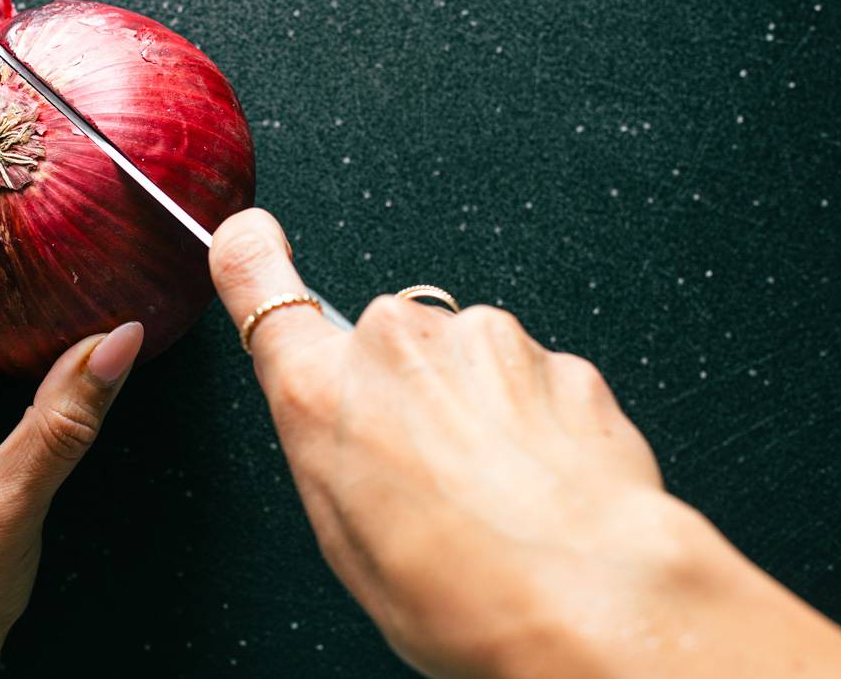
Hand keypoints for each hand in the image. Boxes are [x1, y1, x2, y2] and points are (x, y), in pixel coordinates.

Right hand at [209, 208, 840, 678]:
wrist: (587, 601)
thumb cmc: (459, 591)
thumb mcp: (343, 537)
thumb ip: (331, 447)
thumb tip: (348, 430)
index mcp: (320, 390)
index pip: (260, 282)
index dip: (254, 254)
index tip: (253, 240)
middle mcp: (395, 345)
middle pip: (388, 347)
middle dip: (409, 394)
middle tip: (431, 479)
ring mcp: (484, 342)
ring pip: (469, 365)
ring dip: (479, 413)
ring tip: (497, 500)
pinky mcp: (559, 358)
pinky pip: (537, 386)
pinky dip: (539, 429)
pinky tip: (545, 492)